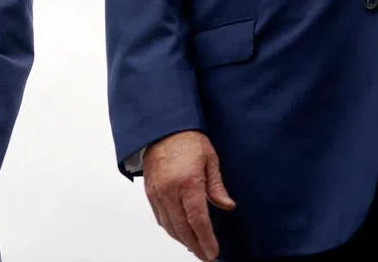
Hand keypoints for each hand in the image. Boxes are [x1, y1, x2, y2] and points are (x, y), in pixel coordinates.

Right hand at [143, 130, 235, 261]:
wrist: (161, 129)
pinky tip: (180, 232)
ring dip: (183, 240)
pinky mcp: (150, 193)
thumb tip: (227, 206)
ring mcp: (158, 193)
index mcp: (188, 182)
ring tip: (195, 246)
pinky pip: (160, 218)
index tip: (213, 252)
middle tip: (206, 255)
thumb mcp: (210, 159)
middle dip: (195, 246)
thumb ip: (217, 186)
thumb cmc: (188, 140)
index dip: (206, 240)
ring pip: (170, 227)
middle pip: (183, 229)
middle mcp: (170, 191)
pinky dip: (170, 229)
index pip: (198, 220)